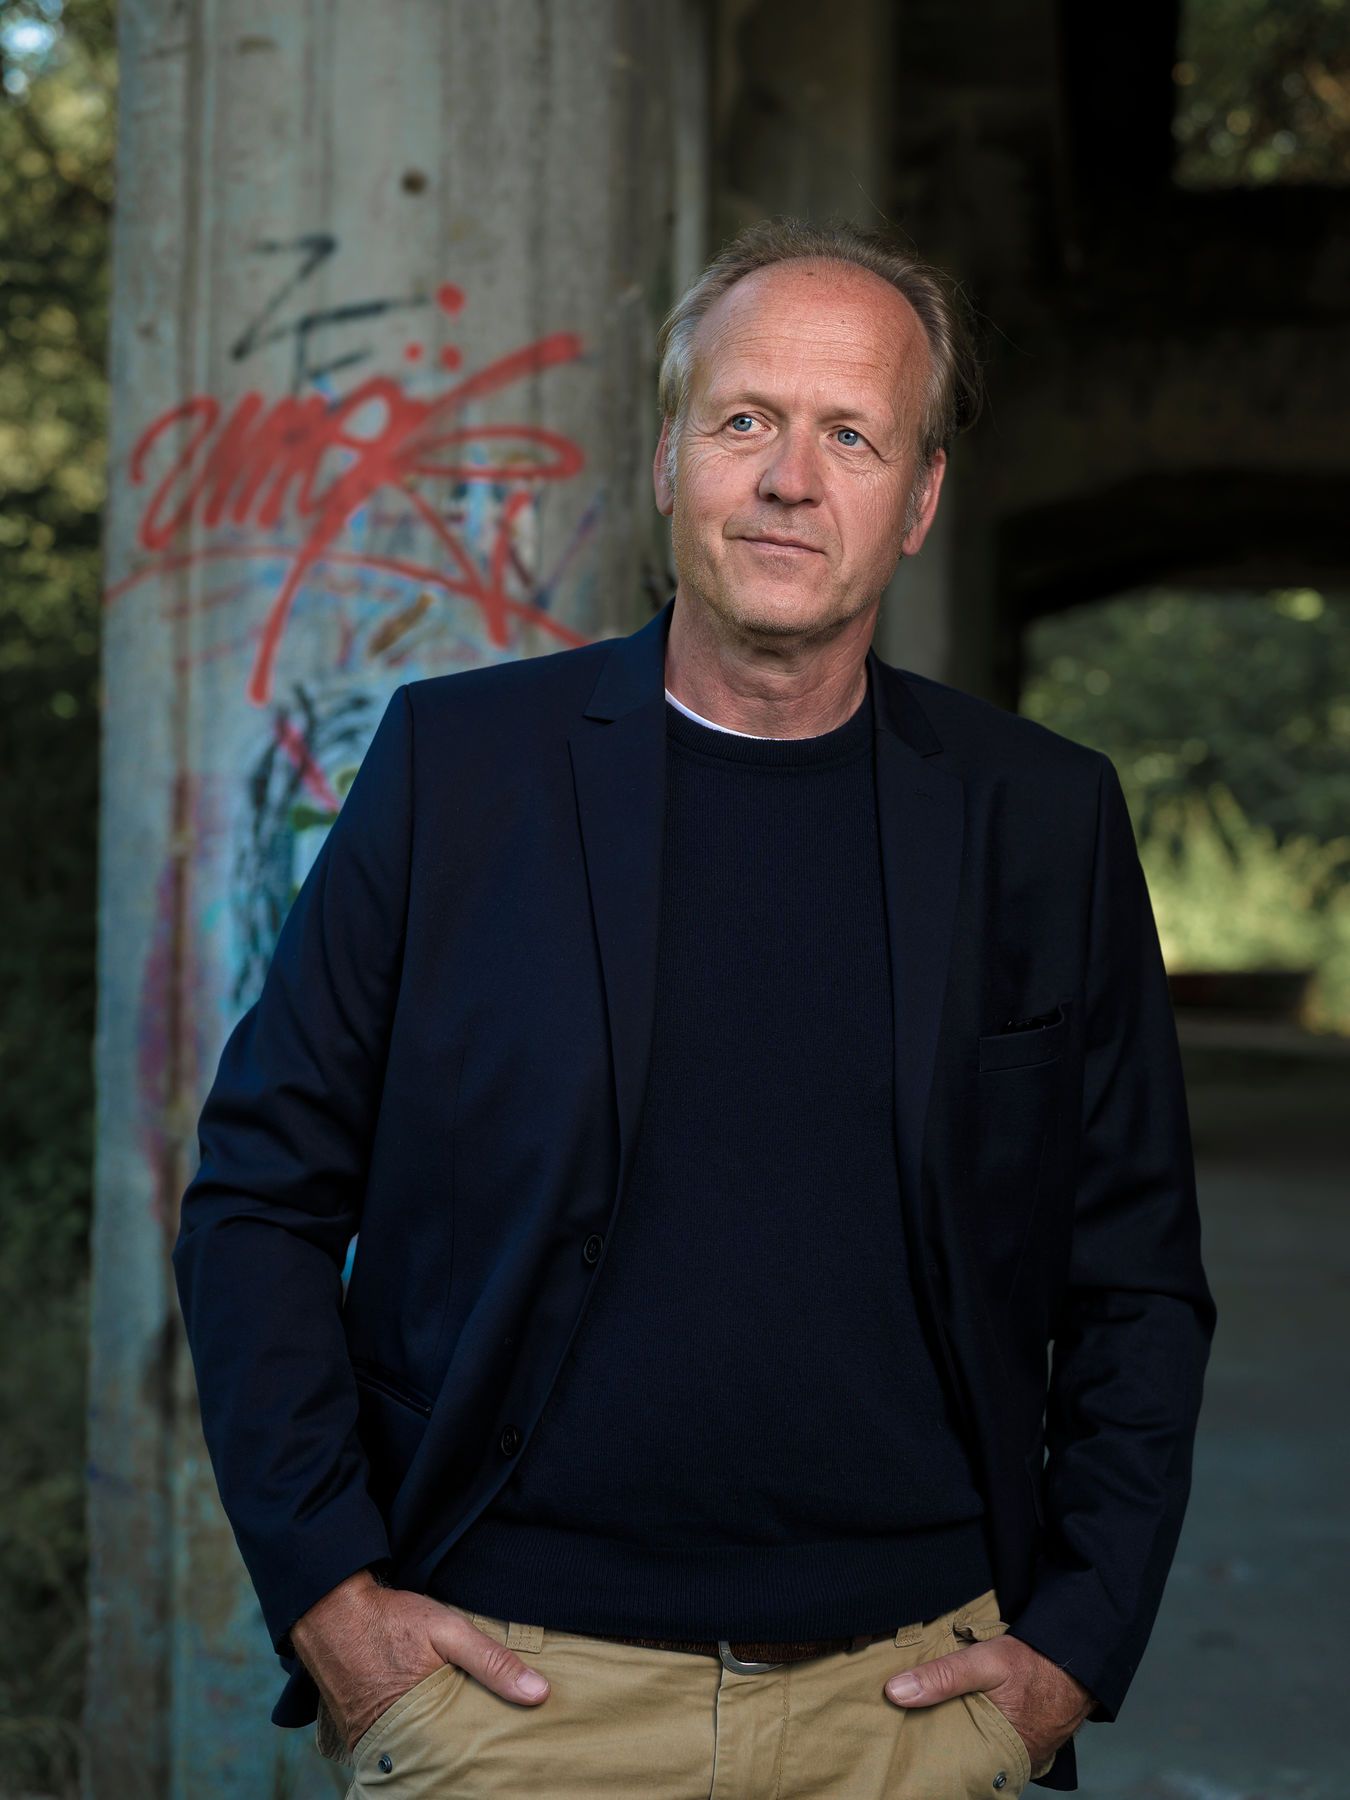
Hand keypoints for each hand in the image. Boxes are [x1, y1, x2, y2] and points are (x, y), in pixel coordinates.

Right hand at [291, 1570, 549, 1754]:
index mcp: (419, 1723)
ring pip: (415, 1751)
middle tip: (487, 1740)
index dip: (484, 1748)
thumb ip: (492, 1661)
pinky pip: (392, 1744)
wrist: (330, 1609)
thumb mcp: (448, 1630)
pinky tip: (428, 1723)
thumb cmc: (391, 1618)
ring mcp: (370, 1741)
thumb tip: (539, 1694)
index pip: (463, 1754)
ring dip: (435, 1741)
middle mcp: (391, 1742)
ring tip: (461, 1731)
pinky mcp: (358, 1733)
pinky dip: (410, 1736)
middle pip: (439, 1757)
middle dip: (461, 1748)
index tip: (505, 1743)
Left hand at [883, 1632, 1094, 1773]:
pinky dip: (983, 1735)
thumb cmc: (1033, 1662)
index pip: (958, 1772)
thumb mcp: (984, 1662)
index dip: (933, 1762)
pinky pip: (999, 1745)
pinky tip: (966, 1719)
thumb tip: (895, 1692)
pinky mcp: (1031, 1742)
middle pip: (970, 1763)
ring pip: (984, 1755)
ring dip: (965, 1742)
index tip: (907, 1751)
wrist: (1077, 1656)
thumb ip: (942, 1677)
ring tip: (935, 1726)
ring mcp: (1026, 1755)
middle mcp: (1016, 1763)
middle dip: (946, 1751)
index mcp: (1001, 1754)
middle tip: (917, 1736)